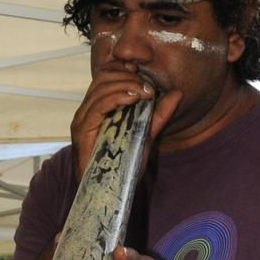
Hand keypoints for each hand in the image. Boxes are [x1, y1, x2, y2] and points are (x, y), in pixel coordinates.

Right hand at [70, 65, 180, 183]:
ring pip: (101, 87)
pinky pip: (98, 105)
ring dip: (125, 84)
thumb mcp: (146, 134)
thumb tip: (177, 92)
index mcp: (98, 107)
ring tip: (144, 92)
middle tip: (147, 86)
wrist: (107, 191)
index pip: (106, 75)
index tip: (142, 71)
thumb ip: (159, 114)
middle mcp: (87, 110)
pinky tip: (133, 98)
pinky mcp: (81, 130)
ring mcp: (82, 119)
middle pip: (103, 76)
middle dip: (127, 76)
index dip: (123, 67)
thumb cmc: (123, 165)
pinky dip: (116, 97)